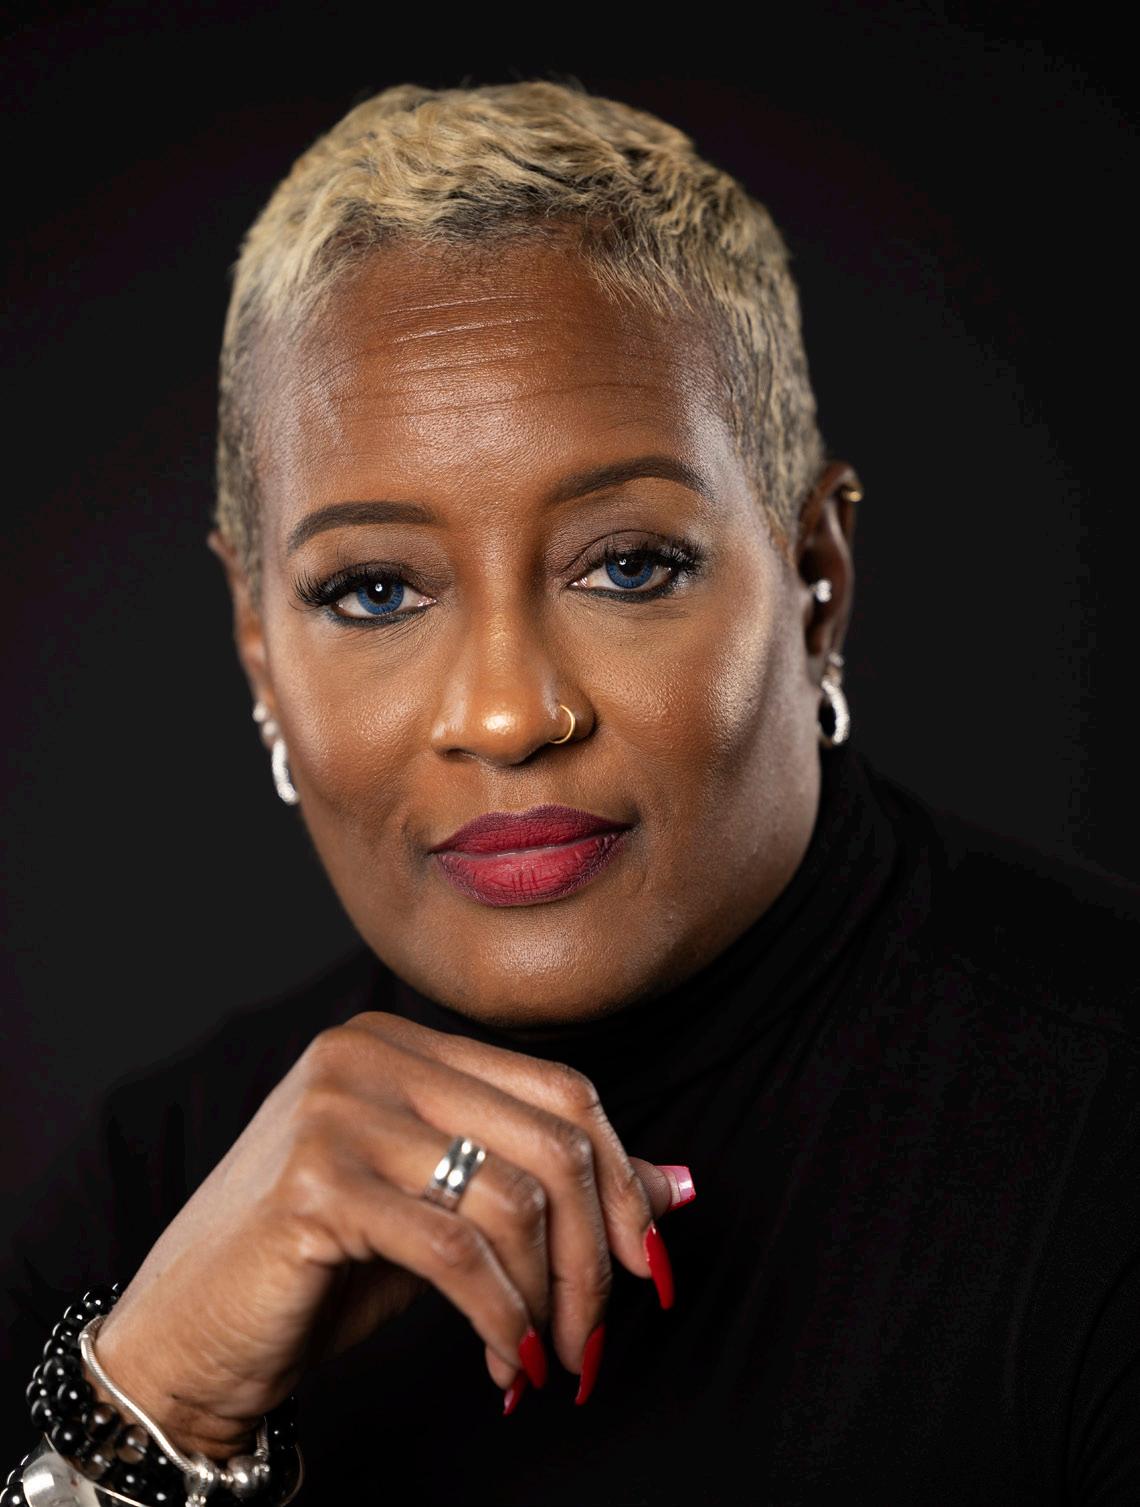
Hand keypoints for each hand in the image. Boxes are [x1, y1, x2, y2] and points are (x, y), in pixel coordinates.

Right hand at [88, 1011, 686, 1458]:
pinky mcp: (315, 1183)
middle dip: (597, 1255)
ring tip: (542, 1361)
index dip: (622, 1178)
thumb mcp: (449, 1214)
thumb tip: (675, 1189)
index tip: (651, 1266)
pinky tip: (505, 1364)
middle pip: (550, 1139)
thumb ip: (548, 1189)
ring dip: (549, 1301)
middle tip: (596, 1340)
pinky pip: (456, 1253)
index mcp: (405, 1041)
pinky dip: (501, 1319)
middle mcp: (369, 1053)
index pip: (561, 1087)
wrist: (189, 1336)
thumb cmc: (323, 1270)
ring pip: (513, 1199)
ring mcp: (337, 1109)